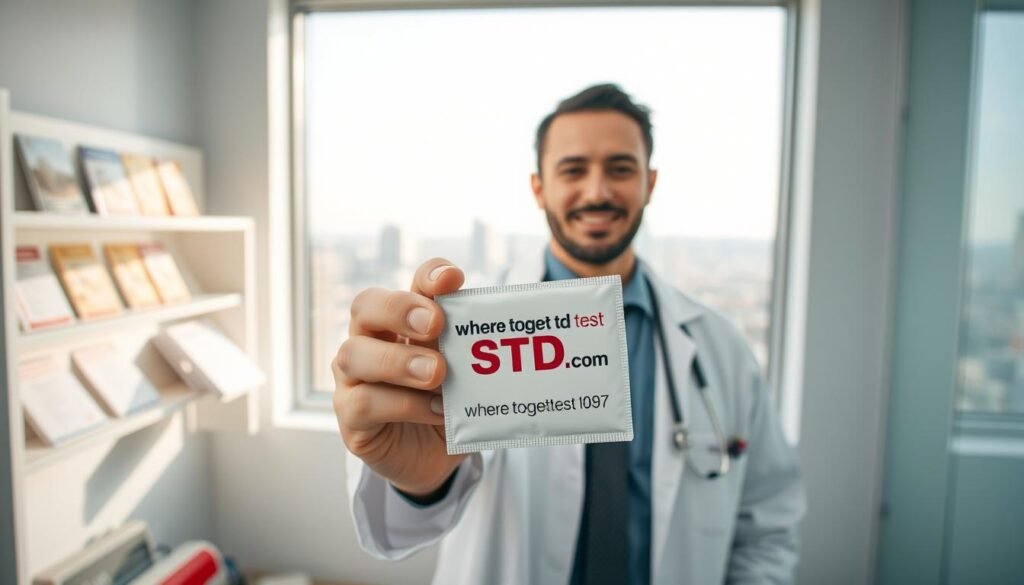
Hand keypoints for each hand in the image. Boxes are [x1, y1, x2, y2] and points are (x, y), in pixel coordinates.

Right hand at [332, 258, 466, 497]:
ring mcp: (354, 378)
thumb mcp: (466, 377)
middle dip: (399, 308)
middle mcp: (371, 341)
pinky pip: (364, 403)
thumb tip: (508, 341)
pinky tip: (436, 410)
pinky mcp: (351, 418)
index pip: (413, 284)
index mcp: (404, 322)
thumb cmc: (448, 406)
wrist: (434, 459)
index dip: (429, 275)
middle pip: (365, 306)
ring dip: (398, 360)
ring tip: (436, 373)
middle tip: (436, 324)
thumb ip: (473, 356)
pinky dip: (404, 405)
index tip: (453, 279)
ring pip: (353, 354)